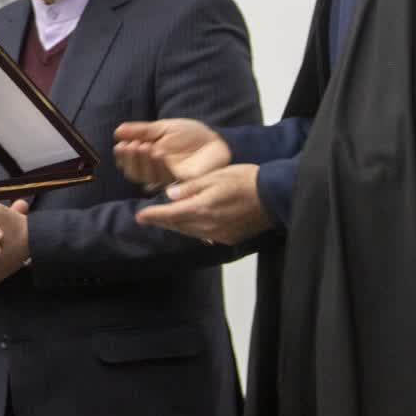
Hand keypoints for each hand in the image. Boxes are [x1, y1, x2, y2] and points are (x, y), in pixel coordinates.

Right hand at [113, 118, 230, 186]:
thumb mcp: (163, 128)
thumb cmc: (190, 135)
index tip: (121, 144)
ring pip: (149, 176)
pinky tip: (157, 153)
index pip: (130, 165)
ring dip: (143, 162)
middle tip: (130, 145)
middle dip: (131, 159)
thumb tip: (117, 132)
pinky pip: (168, 177)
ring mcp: (170, 179)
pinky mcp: (183, 182)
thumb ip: (141, 131)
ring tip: (142, 146)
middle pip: (136, 173)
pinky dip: (160, 165)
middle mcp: (156, 173)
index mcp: (149, 161)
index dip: (123, 157)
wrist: (217, 140)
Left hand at [135, 164, 272, 244]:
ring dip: (177, 226)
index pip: (170, 215)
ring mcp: (220, 234)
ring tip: (166, 219)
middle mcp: (208, 225)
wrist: (275, 196)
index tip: (140, 216)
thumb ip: (191, 187)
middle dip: (162, 221)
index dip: (153, 216)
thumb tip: (169, 194)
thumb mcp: (215, 176)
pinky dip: (195, 230)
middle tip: (148, 217)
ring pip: (190, 232)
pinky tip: (191, 223)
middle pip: (178, 226)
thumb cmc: (245, 179)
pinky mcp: (230, 238)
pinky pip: (206, 236)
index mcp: (202, 208)